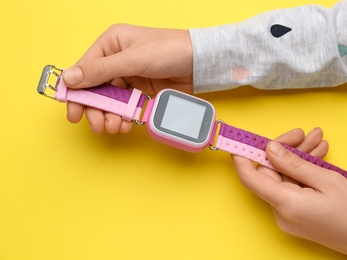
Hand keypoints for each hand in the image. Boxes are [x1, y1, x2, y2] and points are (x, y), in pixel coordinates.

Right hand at [62, 24, 192, 133]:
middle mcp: (116, 59)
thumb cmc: (168, 51)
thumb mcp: (132, 59)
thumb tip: (69, 78)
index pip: (85, 69)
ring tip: (114, 127)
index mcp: (111, 44)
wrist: (198, 62)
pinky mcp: (141, 89)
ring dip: (109, 116)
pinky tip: (126, 124)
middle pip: (96, 88)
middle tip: (97, 126)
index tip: (74, 112)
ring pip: (110, 100)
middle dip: (95, 109)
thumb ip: (101, 70)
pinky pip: (126, 105)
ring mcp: (129, 75)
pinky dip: (124, 116)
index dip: (77, 92)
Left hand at [232, 128, 346, 258]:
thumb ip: (293, 163)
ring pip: (285, 177)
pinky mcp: (298, 214)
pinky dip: (303, 171)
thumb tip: (269, 149)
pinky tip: (318, 155)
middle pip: (272, 172)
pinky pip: (293, 186)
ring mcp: (289, 214)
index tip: (241, 141)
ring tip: (317, 140)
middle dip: (285, 149)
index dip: (243, 157)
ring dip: (299, 157)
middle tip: (303, 134)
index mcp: (285, 204)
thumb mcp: (325, 180)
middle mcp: (282, 212)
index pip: (250, 178)